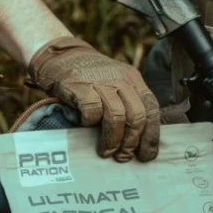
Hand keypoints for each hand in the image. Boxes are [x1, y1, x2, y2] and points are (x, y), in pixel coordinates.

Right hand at [24, 36, 160, 161]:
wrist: (60, 55)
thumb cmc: (89, 77)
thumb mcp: (114, 82)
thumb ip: (127, 102)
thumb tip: (137, 139)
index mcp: (133, 79)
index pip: (151, 109)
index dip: (151, 135)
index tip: (146, 154)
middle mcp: (120, 79)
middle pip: (137, 115)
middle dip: (132, 141)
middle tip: (124, 156)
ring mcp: (100, 82)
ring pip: (117, 116)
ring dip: (113, 140)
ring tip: (107, 152)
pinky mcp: (80, 86)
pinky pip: (92, 111)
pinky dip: (90, 124)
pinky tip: (85, 127)